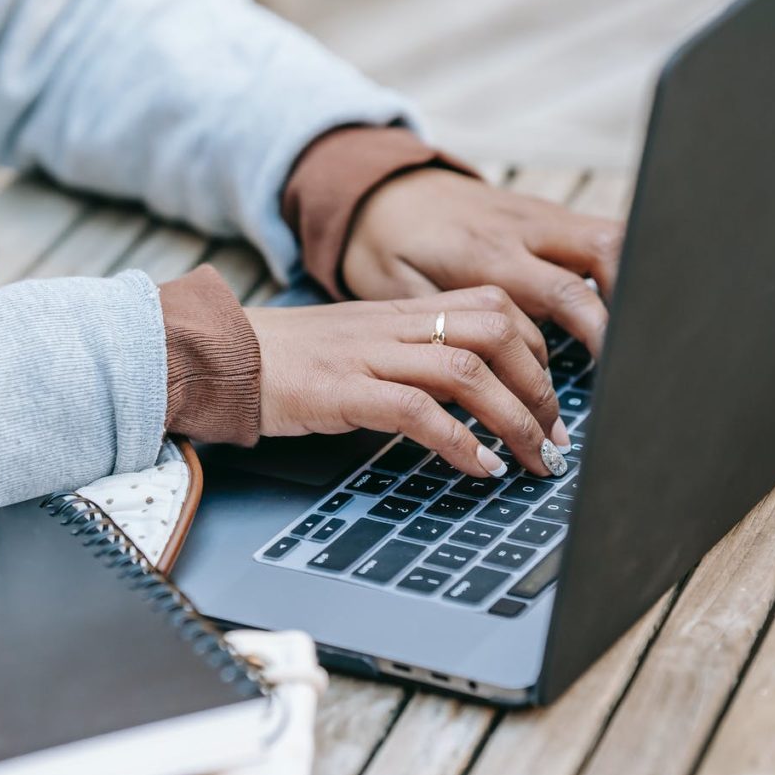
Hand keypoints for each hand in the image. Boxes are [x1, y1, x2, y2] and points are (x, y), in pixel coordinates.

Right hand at [246, 288, 571, 476]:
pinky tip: (480, 467)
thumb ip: (410, 354)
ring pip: (467, 372)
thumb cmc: (287, 360)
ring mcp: (368, 355)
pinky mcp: (342, 390)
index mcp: (401, 310)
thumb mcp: (360, 342)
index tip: (552, 398)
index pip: (494, 306)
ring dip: (514, 420)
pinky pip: (417, 411)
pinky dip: (460, 443)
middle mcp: (392, 325)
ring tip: (532, 459)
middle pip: (495, 332)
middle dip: (540, 387)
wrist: (218, 355)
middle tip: (555, 437)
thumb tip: (469, 393)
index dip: (537, 350)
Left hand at [342, 169, 624, 353]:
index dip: (599, 334)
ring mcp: (537, 216)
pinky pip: (593, 234)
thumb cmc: (385, 247)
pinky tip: (614, 306)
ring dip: (629, 282)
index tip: (611, 373)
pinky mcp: (542, 213)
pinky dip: (612, 269)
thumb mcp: (397, 292)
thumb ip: (445, 327)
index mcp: (488, 254)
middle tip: (628, 357)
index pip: (565, 292)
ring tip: (628, 336)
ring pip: (609, 236)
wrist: (381, 190)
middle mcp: (522, 229)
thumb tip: (480, 382)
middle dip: (628, 303)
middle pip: (605, 252)